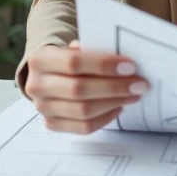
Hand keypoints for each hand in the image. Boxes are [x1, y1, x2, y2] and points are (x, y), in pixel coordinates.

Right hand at [24, 40, 149, 133]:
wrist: (48, 75)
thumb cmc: (68, 59)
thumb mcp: (75, 48)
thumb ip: (93, 50)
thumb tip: (124, 63)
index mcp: (40, 60)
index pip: (73, 62)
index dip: (103, 65)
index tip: (130, 66)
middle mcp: (36, 85)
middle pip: (79, 89)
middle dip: (114, 87)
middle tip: (140, 84)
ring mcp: (43, 108)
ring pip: (83, 111)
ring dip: (114, 102)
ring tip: (133, 95)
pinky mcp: (52, 124)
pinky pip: (83, 127)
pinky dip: (105, 118)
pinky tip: (119, 106)